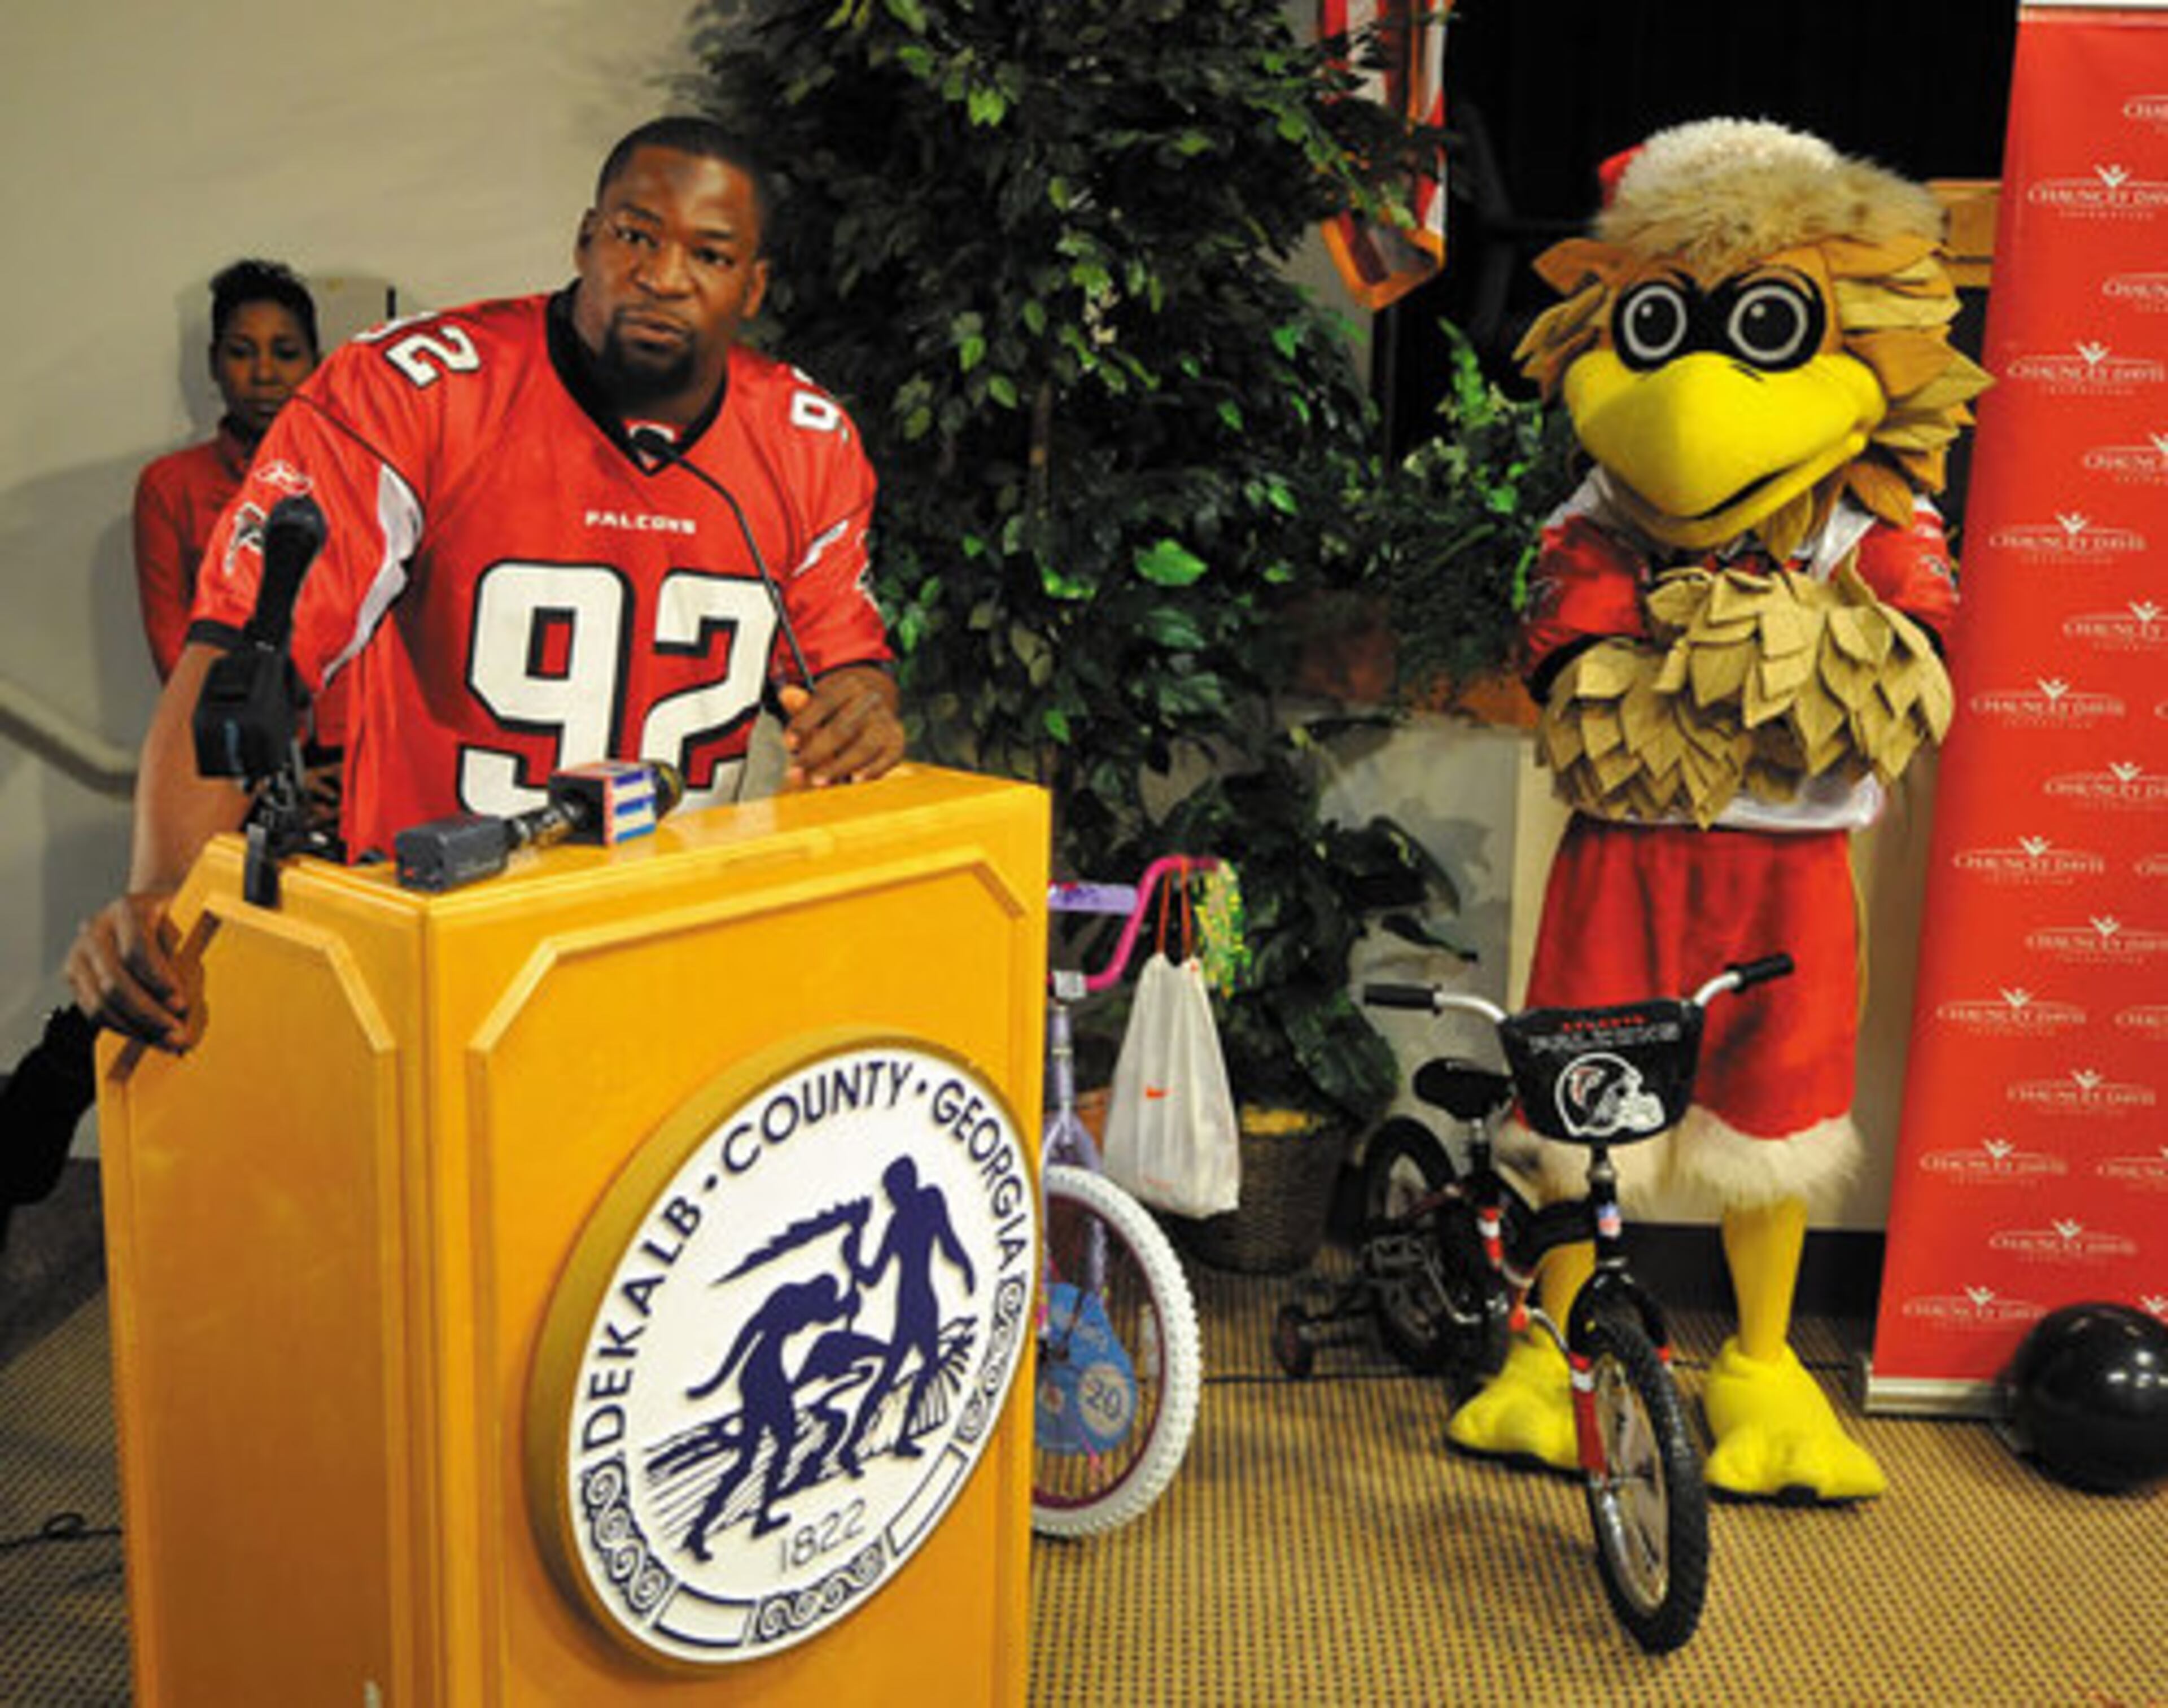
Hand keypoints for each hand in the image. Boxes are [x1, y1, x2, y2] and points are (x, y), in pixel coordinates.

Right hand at [66, 891, 190, 1049]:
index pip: (137, 950)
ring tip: (166, 1040)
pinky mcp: (74, 975)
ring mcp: (80, 952)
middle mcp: (96, 928)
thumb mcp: (187, 923)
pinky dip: (121, 1027)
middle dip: (149, 1014)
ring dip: (136, 1027)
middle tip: (177, 1033)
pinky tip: (147, 1035)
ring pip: (100, 1002)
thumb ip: (185, 953)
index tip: (181, 1004)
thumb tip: (185, 1003)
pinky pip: (92, 1010)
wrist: (148, 910)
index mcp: (127, 909)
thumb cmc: (174, 918)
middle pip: (115, 982)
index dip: (159, 981)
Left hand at [777, 666, 904, 789]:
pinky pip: (886, 759)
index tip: (788, 743)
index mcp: (850, 684)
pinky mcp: (896, 741)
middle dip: (816, 753)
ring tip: (818, 782)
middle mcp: (871, 701)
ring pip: (863, 747)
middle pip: (842, 729)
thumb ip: (802, 703)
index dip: (805, 724)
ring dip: (839, 767)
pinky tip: (853, 782)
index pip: (824, 703)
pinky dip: (871, 771)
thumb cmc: (838, 707)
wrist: (874, 705)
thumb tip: (787, 695)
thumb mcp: (820, 699)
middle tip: (796, 771)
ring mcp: (886, 721)